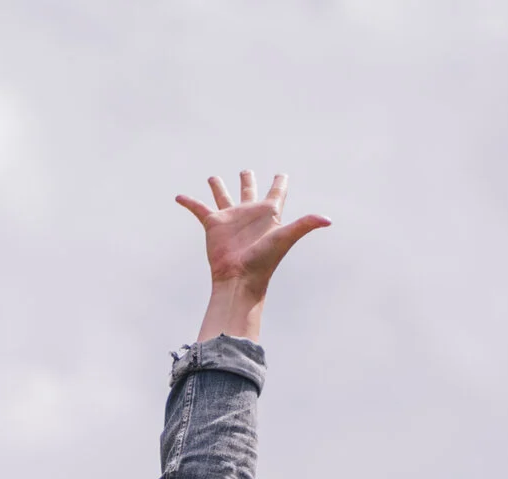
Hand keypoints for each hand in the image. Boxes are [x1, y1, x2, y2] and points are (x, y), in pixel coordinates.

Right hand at [176, 171, 328, 295]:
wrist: (239, 279)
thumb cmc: (264, 261)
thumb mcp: (286, 238)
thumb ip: (305, 225)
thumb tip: (328, 219)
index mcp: (268, 214)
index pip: (277, 192)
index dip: (280, 182)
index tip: (281, 174)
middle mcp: (249, 214)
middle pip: (249, 190)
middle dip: (248, 180)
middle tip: (246, 171)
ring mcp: (230, 219)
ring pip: (223, 196)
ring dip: (217, 187)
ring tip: (213, 178)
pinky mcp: (213, 225)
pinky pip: (199, 209)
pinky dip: (189, 202)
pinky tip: (179, 197)